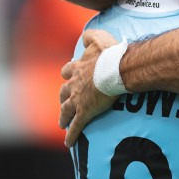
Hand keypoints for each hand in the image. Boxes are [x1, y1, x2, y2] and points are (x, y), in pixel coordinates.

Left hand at [59, 29, 119, 146]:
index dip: (68, 74)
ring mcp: (78, 99)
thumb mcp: (100, 38)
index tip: (69, 76)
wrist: (117, 69)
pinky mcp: (85, 112)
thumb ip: (90, 35)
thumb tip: (84, 35)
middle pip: (64, 92)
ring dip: (63, 117)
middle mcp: (75, 84)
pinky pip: (75, 126)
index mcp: (78, 68)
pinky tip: (68, 143)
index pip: (68, 71)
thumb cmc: (110, 54)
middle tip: (64, 103)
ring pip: (66, 110)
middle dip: (63, 98)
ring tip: (62, 123)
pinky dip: (71, 135)